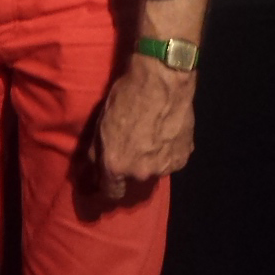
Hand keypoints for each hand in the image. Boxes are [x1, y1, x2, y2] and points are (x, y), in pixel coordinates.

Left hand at [91, 52, 196, 201]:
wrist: (162, 81)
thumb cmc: (126, 98)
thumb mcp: (100, 124)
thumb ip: (95, 154)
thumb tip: (91, 173)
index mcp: (117, 166)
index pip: (110, 193)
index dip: (107, 187)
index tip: (106, 180)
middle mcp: (141, 173)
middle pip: (133, 180)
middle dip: (130, 167)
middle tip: (131, 144)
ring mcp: (165, 167)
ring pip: (154, 170)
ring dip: (150, 160)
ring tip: (150, 134)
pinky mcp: (184, 156)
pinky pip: (171, 160)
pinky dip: (167, 151)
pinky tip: (164, 131)